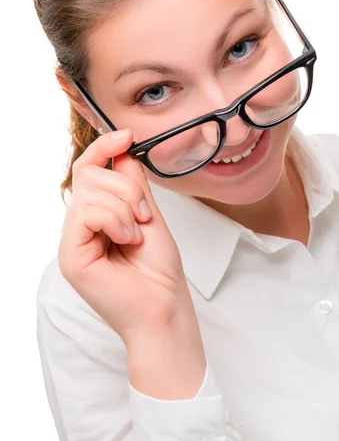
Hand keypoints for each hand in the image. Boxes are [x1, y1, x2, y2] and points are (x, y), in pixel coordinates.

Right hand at [58, 128, 190, 345]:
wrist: (165, 306)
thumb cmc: (159, 269)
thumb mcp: (149, 214)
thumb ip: (132, 184)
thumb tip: (122, 151)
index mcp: (97, 215)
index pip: (87, 169)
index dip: (103, 147)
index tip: (127, 135)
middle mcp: (80, 226)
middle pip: (88, 174)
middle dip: (125, 187)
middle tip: (145, 215)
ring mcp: (73, 240)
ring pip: (89, 190)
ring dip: (125, 207)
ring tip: (137, 233)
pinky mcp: (71, 255)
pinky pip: (87, 212)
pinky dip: (116, 220)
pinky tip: (128, 240)